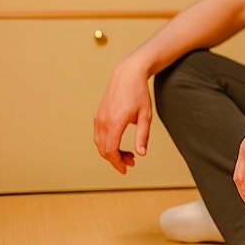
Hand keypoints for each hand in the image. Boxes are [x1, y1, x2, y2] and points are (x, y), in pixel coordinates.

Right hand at [93, 58, 153, 173]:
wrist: (127, 74)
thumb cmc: (139, 93)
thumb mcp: (146, 115)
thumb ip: (143, 136)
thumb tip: (142, 154)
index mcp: (115, 122)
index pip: (111, 150)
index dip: (117, 163)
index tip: (126, 169)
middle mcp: (103, 121)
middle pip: (103, 150)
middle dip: (116, 160)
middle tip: (131, 162)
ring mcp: (99, 118)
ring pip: (99, 144)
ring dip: (111, 152)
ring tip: (128, 154)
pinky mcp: (98, 115)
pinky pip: (99, 135)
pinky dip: (107, 144)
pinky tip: (118, 143)